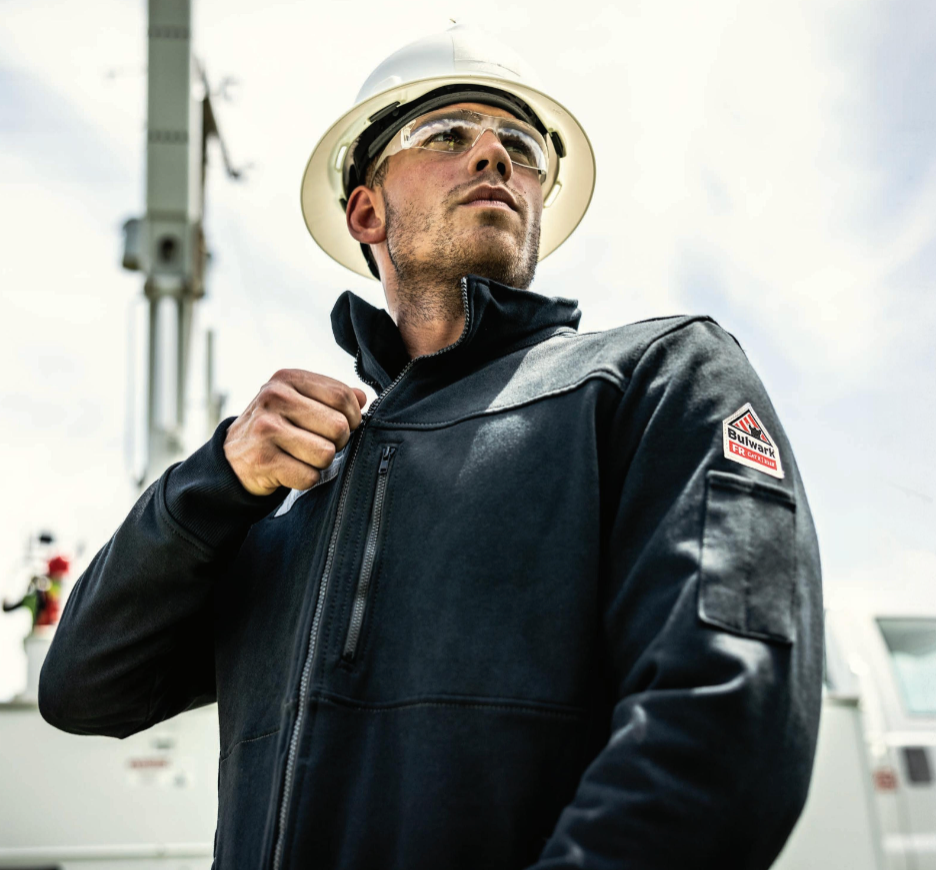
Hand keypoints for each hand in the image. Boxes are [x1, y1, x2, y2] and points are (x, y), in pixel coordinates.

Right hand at [223, 369, 366, 495]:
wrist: (233, 458)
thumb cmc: (276, 427)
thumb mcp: (298, 401)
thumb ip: (331, 396)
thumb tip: (363, 398)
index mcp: (287, 379)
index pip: (342, 396)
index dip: (353, 416)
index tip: (346, 426)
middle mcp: (274, 398)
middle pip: (338, 426)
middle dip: (338, 442)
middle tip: (322, 444)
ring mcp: (266, 429)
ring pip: (326, 453)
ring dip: (321, 463)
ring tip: (303, 456)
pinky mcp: (263, 460)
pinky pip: (309, 477)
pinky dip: (306, 479)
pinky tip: (290, 470)